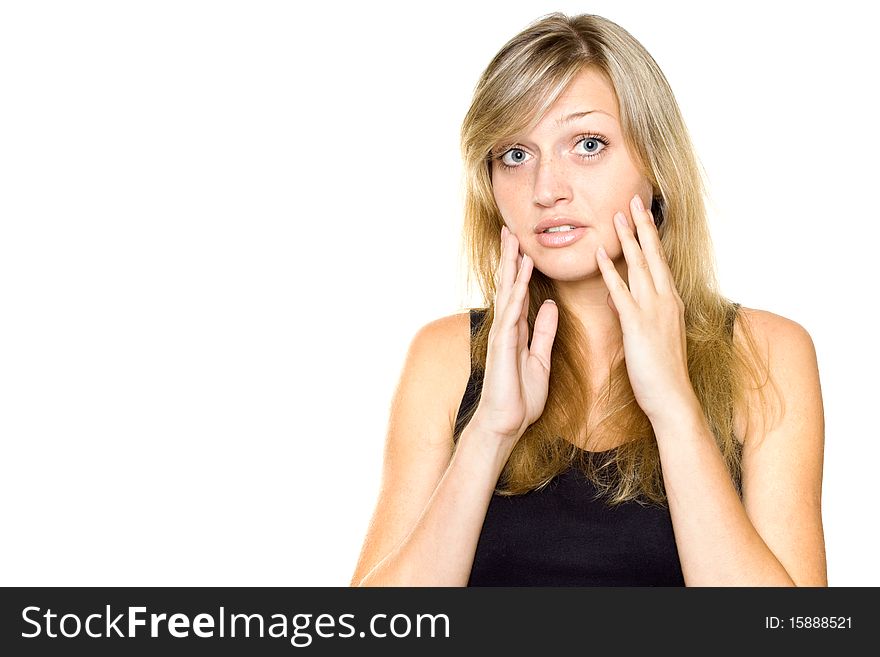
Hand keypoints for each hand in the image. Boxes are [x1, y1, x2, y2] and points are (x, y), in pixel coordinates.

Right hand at [470, 226, 558, 444]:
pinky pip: (510, 316)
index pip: (519, 293)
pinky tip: (519, 279)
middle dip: (510, 258)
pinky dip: (515, 296)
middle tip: (511, 230)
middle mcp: (506, 328)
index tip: (525, 245)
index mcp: (517, 331)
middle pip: (509, 286)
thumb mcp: (540, 360)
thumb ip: (543, 333)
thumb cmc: (520, 397)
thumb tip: (549, 306)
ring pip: (506, 294)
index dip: (522, 269)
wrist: (506, 424)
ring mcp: (502, 336)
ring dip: (510, 268)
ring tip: (513, 242)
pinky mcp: (502, 347)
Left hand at [595, 194, 696, 423]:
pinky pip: (620, 293)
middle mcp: (665, 300)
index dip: (650, 237)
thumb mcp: (649, 337)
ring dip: (627, 240)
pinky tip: (599, 255)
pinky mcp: (638, 325)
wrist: (672, 398)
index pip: (659, 262)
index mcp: (670, 302)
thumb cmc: (662, 372)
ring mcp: (653, 311)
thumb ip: (633, 314)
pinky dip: (609, 272)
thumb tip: (617, 300)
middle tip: (633, 200)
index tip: (642, 215)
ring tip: (617, 216)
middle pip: (652, 255)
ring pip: (639, 267)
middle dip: (642, 226)